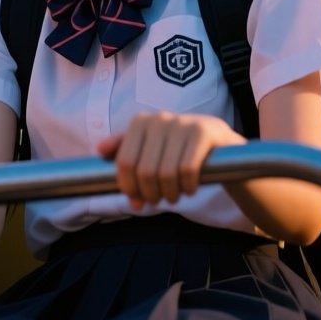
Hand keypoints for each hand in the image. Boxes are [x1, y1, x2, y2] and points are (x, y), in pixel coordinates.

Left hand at [97, 112, 244, 208]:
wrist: (221, 146)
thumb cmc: (178, 152)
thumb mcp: (150, 150)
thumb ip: (125, 153)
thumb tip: (99, 150)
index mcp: (141, 122)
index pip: (124, 162)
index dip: (128, 187)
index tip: (136, 198)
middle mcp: (159, 118)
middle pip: (144, 170)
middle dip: (150, 194)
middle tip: (158, 201)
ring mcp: (183, 123)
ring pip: (166, 173)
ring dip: (170, 194)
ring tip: (174, 197)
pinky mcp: (204, 132)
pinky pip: (187, 170)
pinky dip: (187, 187)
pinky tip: (190, 189)